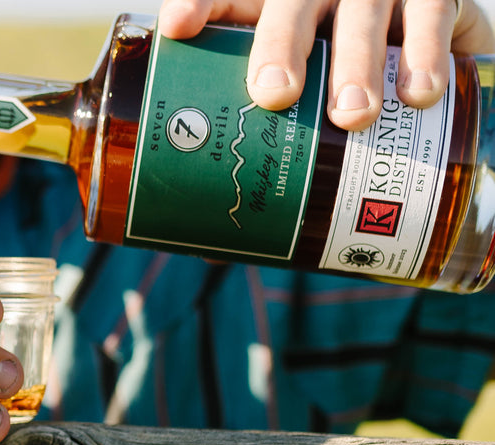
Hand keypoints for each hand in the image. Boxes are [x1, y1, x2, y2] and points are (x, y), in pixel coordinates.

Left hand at [158, 0, 494, 129]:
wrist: (440, 43)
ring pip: (360, 14)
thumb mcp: (304, 109)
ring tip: (353, 116)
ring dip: (355, 65)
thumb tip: (210, 246)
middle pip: (289, 8)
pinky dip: (425, 53)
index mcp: (274, 15)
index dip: (203, 7)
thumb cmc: (343, 85)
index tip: (179, 29)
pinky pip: (432, 13)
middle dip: (278, 47)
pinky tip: (419, 96)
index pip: (229, 1)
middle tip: (276, 96)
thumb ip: (264, 160)